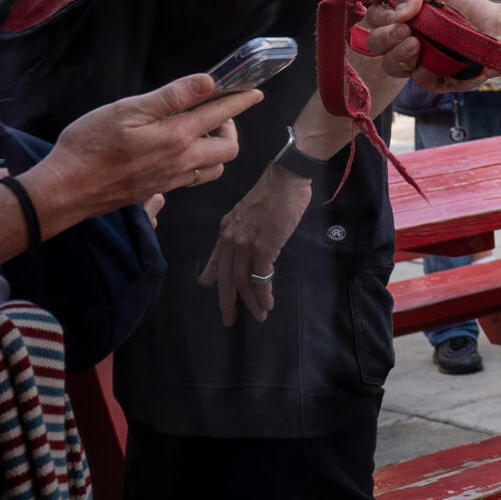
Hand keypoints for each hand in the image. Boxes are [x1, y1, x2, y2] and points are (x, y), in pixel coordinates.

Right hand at [23, 72, 255, 229]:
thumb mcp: (128, 110)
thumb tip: (208, 82)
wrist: (65, 189)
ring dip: (215, 150)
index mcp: (177, 137)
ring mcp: (170, 180)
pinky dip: (195, 165)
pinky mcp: (156, 191)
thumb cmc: (90, 145)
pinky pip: (190, 180)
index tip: (254, 92)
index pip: (220, 114)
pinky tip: (177, 154)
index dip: (240, 101)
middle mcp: (182, 162)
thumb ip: (172, 97)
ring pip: (213, 169)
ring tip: (198, 133)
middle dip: (230, 128)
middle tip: (213, 114)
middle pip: (228, 148)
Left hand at [198, 165, 312, 324]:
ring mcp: (246, 245)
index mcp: (226, 231)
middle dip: (227, 302)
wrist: (286, 179)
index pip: (217, 261)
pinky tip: (267, 303)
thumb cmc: (274, 193)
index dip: (214, 280)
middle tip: (230, 320)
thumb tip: (241, 246)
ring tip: (259, 315)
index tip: (214, 291)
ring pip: (242, 282)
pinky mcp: (264, 248)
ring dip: (251, 302)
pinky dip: (263, 293)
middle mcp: (231, 240)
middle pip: (226, 278)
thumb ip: (241, 230)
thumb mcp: (248, 212)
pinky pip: (260, 277)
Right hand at [364, 0, 500, 87]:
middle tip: (408, 31)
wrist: (496, 27)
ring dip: (397, 54)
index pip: (373, 18)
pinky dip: (425, 72)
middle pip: (374, 43)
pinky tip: (435, 62)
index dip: (380, 17)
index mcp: (400, 16)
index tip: (400, 15)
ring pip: (389, 65)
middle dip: (386, 37)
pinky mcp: (433, 78)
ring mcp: (416, 60)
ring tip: (417, 44)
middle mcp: (402, 39)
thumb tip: (398, 11)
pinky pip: (418, 80)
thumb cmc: (466, 4)